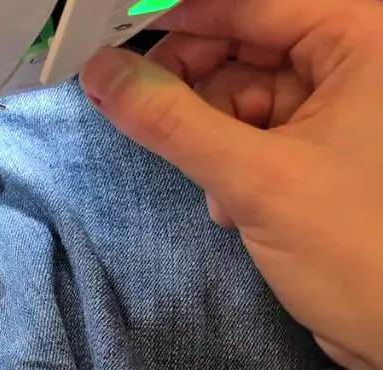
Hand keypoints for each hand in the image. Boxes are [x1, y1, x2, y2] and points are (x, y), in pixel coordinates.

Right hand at [79, 0, 382, 369]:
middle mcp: (357, 66)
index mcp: (364, 42)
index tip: (117, 49)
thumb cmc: (361, 254)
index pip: (250, 7)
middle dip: (198, 96)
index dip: (180, 27)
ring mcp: (342, 111)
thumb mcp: (254, 178)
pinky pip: (254, 134)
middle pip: (242, 49)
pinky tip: (236, 205)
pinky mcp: (324, 152)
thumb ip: (170, 121)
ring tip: (223, 193)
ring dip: (214, 143)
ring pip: (240, 97)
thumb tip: (103, 75)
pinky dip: (233, 166)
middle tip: (157, 125)